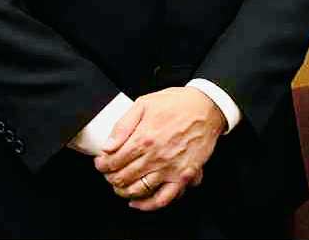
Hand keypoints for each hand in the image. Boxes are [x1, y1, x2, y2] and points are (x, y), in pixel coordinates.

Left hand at [94, 87, 225, 211]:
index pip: (113, 161)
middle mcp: (155, 156)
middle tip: (109, 173)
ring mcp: (169, 169)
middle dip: (110, 177)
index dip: (102, 165)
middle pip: (122, 177)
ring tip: (120, 185)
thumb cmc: (176, 103)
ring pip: (138, 190)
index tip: (101, 163)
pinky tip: (137, 203)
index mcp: (143, 138)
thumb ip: (123, 125)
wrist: (206, 108)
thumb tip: (107, 146)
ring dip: (123, 191)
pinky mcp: (183, 176)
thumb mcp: (145, 103)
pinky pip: (163, 198)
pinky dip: (147, 205)